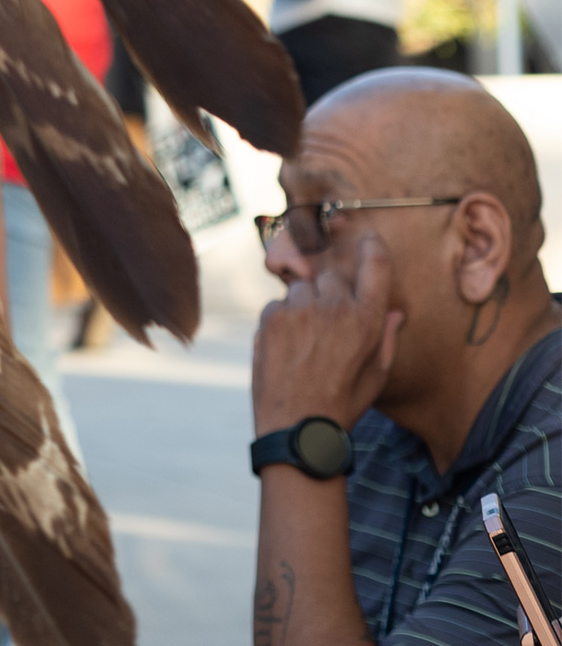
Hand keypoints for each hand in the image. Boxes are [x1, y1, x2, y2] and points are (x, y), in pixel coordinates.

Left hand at [254, 232, 401, 434]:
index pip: (375, 267)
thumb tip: (393, 310)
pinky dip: (283, 318)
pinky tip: (288, 347)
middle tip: (329, 326)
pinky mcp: (270, 317)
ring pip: (301, 289)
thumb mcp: (377, 374)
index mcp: (366, 320)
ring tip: (307, 341)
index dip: (372, 249)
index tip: (368, 238)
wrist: (296, 425)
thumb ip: (385, 336)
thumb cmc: (343, 402)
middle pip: (331, 278)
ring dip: (305, 305)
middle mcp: (333, 307)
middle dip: (332, 294)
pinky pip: (278, 304)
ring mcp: (298, 310)